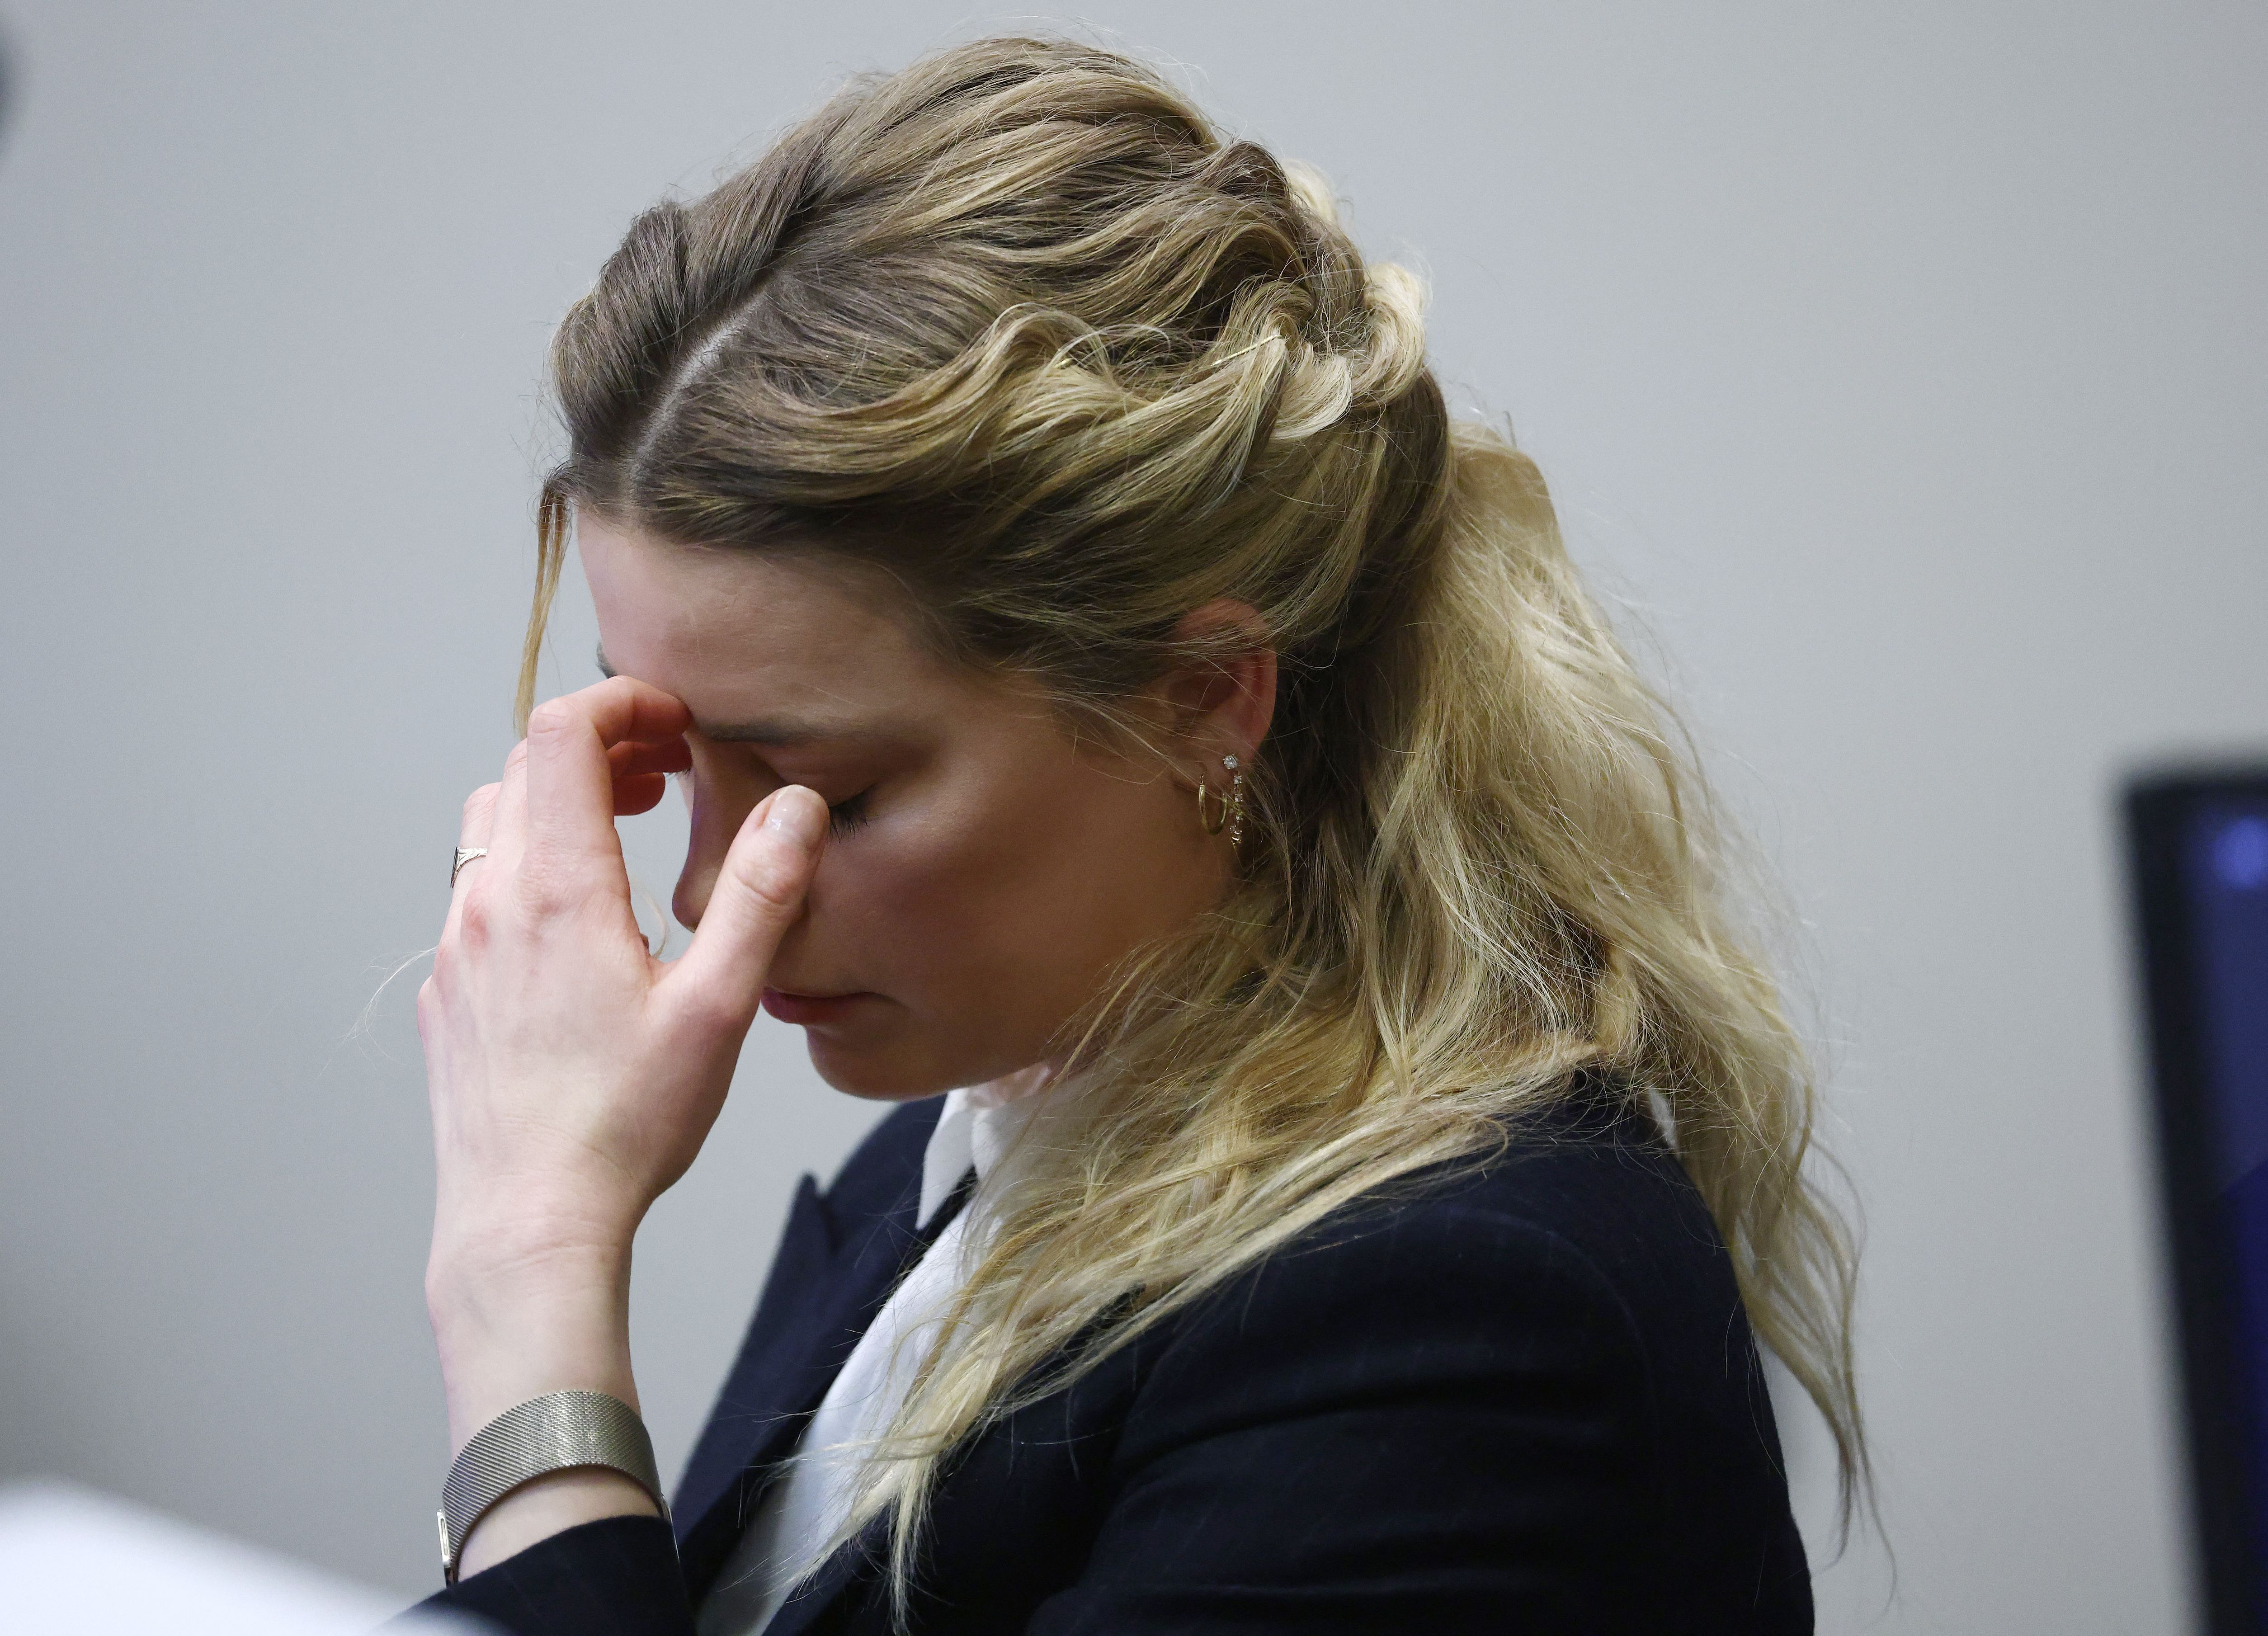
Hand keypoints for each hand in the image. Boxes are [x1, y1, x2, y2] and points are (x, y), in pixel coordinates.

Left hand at [416, 677, 826, 1571]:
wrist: (527, 1224)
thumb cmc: (624, 1124)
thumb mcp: (719, 1007)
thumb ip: (761, 898)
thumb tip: (796, 809)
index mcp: (556, 889)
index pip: (560, 732)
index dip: (620, 702)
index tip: (675, 720)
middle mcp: (488, 903)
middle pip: (522, 768)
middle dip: (597, 748)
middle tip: (666, 775)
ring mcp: (455, 949)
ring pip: (489, 827)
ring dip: (554, 805)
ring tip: (620, 835)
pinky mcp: (444, 994)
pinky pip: (473, 895)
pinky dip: (524, 869)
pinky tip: (579, 927)